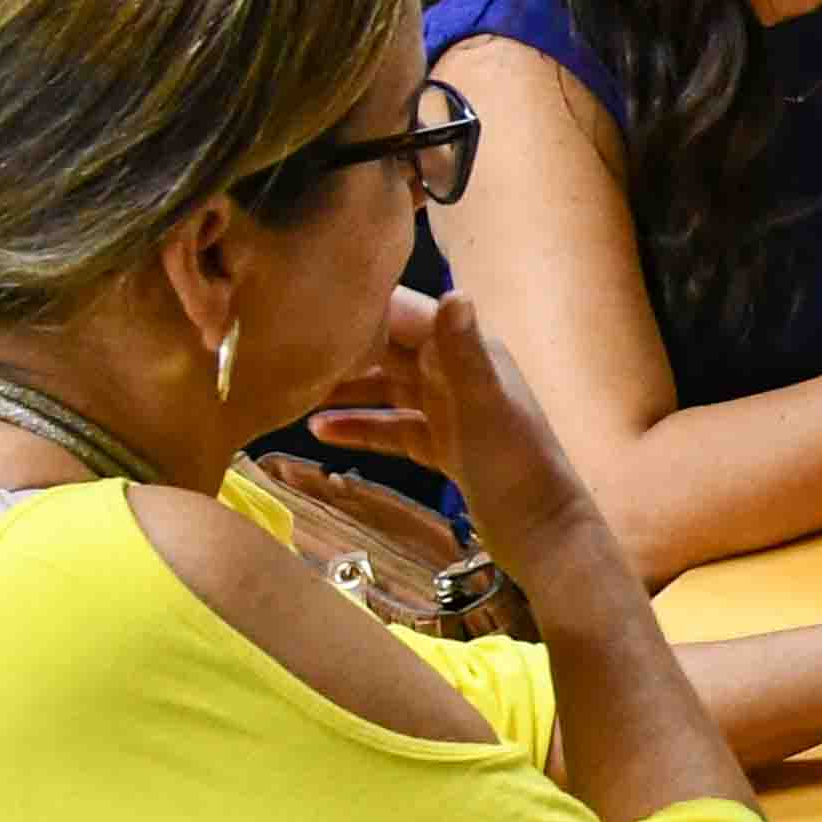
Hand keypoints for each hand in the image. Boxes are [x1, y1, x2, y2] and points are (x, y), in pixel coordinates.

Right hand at [304, 289, 601, 553]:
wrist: (540, 531)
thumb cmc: (515, 463)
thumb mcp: (484, 404)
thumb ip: (465, 351)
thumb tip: (453, 290)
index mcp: (468, 349)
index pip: (404, 312)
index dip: (359, 304)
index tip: (304, 300)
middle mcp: (456, 370)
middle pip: (388, 348)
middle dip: (340, 347)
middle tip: (280, 348)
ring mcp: (448, 409)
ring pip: (385, 388)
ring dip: (343, 389)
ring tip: (289, 391)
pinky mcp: (441, 445)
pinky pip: (392, 427)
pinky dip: (360, 427)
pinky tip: (318, 432)